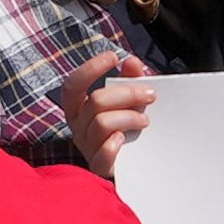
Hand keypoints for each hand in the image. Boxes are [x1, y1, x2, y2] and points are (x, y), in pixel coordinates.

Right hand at [64, 50, 155, 175]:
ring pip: (101, 123)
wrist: (136, 164)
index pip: (73, 85)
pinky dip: (115, 144)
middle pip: (96, 101)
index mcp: (79, 109)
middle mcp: (78, 127)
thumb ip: (130, 80)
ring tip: (145, 120)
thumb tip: (132, 61)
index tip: (114, 56)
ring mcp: (86, 147)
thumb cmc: (128, 127)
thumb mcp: (129, 101)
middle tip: (150, 94)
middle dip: (126, 93)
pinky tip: (126, 139)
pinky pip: (103, 153)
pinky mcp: (98, 167)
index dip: (90, 69)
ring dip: (129, 117)